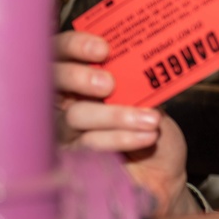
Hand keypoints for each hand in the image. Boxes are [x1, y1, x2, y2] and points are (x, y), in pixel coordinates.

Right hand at [55, 31, 198, 216]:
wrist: (165, 172)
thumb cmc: (154, 131)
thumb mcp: (153, 97)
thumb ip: (139, 80)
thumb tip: (139, 61)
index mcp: (86, 78)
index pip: (62, 52)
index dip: (75, 46)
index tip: (102, 49)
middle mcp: (69, 101)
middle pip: (53, 81)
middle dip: (78, 77)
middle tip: (109, 84)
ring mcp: (67, 131)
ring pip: (74, 116)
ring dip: (116, 116)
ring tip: (151, 119)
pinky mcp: (73, 159)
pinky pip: (89, 144)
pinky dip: (121, 138)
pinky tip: (147, 137)